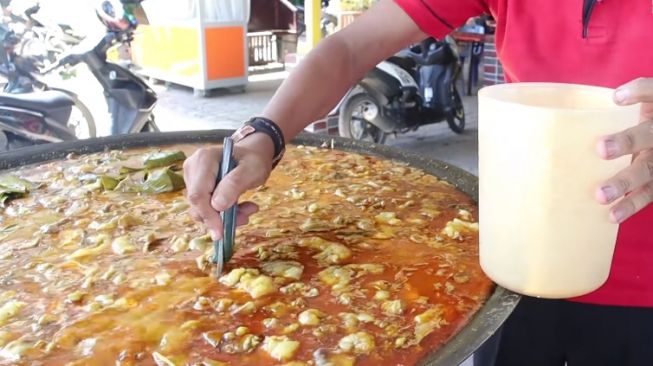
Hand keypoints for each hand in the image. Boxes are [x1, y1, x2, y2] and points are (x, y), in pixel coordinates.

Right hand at [183, 134, 274, 239]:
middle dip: (219, 217)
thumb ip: (235, 185)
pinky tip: (241, 208)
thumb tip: (217, 206)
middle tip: (245, 217)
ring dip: (224, 216)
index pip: (198, 194)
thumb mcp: (252, 170)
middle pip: (198, 203)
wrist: (252, 155)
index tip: (221, 233)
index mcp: (204, 159)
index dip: (208, 216)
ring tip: (248, 209)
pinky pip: (205, 207)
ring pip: (201, 208)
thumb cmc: (254, 159)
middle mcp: (193, 168)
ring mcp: (192, 178)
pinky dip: (223, 213)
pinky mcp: (197, 187)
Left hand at [596, 78, 652, 222]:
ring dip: (625, 182)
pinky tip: (612, 215)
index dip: (639, 92)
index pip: (652, 92)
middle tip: (601, 149)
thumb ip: (595, 106)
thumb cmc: (625, 120)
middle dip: (627, 142)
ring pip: (648, 170)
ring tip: (601, 195)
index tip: (616, 97)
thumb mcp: (620, 107)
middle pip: (649, 135)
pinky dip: (631, 205)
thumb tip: (540, 107)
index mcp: (652, 109)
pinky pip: (649, 195)